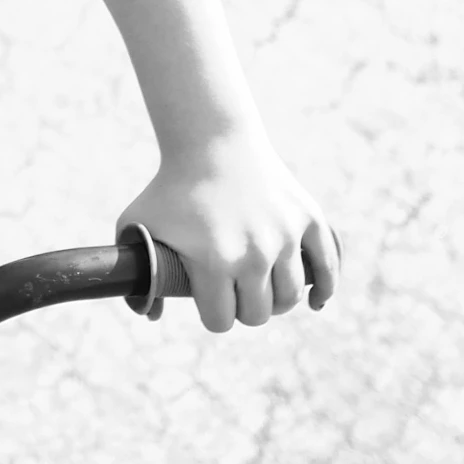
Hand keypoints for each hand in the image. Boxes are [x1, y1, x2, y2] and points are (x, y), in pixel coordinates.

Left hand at [117, 125, 339, 334]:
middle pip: (258, 314)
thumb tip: (150, 315)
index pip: (221, 320)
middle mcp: (253, 252)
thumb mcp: (137, 224)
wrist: (212, 143)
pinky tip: (315, 300)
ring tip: (261, 286)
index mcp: (212, 260)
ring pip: (289, 298)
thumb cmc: (171, 188)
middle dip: (244, 308)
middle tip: (235, 290)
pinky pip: (327, 267)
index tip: (211, 300)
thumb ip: (135, 272)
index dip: (214, 314)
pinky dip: (324, 288)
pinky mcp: (309, 218)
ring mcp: (284, 235)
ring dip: (275, 298)